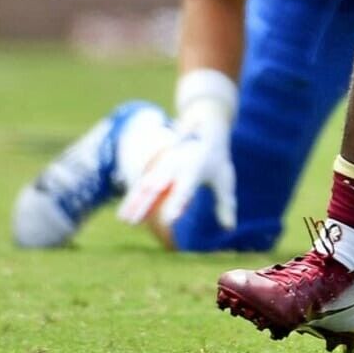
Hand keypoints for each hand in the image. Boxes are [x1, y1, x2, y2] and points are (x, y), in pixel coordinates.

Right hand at [117, 104, 235, 229]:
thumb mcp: (224, 177)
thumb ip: (225, 203)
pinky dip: (133, 197)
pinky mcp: (157, 165)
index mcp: (195, 168)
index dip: (176, 204)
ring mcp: (164, 163)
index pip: (184, 189)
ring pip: (145, 184)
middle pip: (158, 187)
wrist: (205, 124)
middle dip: (145, 204)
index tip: (168, 220)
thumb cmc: (216, 157)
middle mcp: (176, 165)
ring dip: (133, 202)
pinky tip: (124, 213)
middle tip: (134, 223)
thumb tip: (229, 228)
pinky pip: (142, 182)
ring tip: (124, 220)